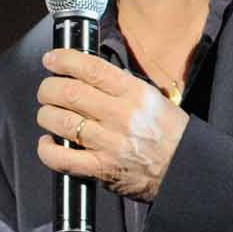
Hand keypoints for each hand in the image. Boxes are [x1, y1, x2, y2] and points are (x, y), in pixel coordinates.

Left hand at [35, 46, 190, 202]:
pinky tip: (48, 143)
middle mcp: (122, 116)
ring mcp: (110, 144)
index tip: (51, 59)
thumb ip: (122, 87)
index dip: (65, 60)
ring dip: (46, 115)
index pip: (91, 68)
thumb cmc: (171, 135)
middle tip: (46, 91)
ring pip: (62, 122)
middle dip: (48, 88)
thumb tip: (87, 75)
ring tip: (48, 114)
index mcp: (136, 94)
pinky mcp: (102, 170)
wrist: (186, 171)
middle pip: (69, 93)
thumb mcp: (154, 99)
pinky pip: (63, 159)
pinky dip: (47, 150)